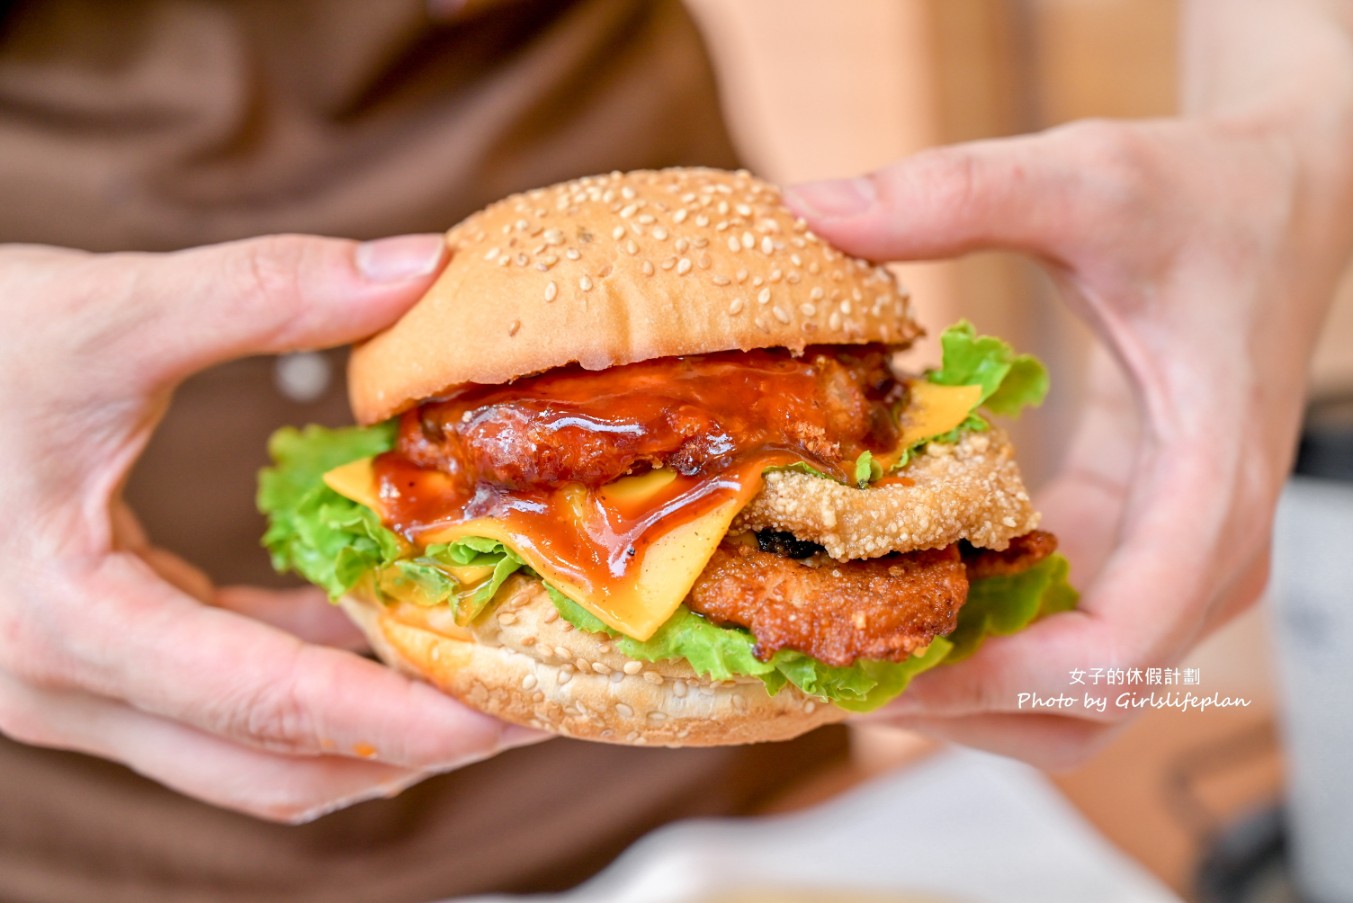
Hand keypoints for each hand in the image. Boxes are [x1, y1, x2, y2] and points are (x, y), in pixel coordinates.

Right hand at [0, 234, 540, 820]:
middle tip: (526, 702)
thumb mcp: (103, 312)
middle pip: (276, 769)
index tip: (513, 712)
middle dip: (411, 749)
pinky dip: (303, 682)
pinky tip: (367, 621)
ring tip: (474, 670)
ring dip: (365, 729)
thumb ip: (265, 291)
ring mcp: (66, 690)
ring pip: (247, 759)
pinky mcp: (82, 663)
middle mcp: (60, 690)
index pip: (274, 708)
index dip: (408, 721)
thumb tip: (419, 267)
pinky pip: (217, 706)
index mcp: (67, 624)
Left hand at [786, 109, 1352, 763]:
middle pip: (1089, 702)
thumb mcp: (1086, 178)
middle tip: (839, 668)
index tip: (891, 666)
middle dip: (965, 706)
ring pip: (1075, 691)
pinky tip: (895, 596)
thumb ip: (959, 192)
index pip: (1124, 646)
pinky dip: (983, 642)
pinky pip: (1064, 635)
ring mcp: (1174, 557)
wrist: (1281, 202)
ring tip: (850, 644)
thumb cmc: (1203, 196)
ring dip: (968, 691)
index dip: (1001, 681)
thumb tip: (808, 207)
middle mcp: (1203, 550)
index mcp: (1208, 483)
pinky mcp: (1138, 542)